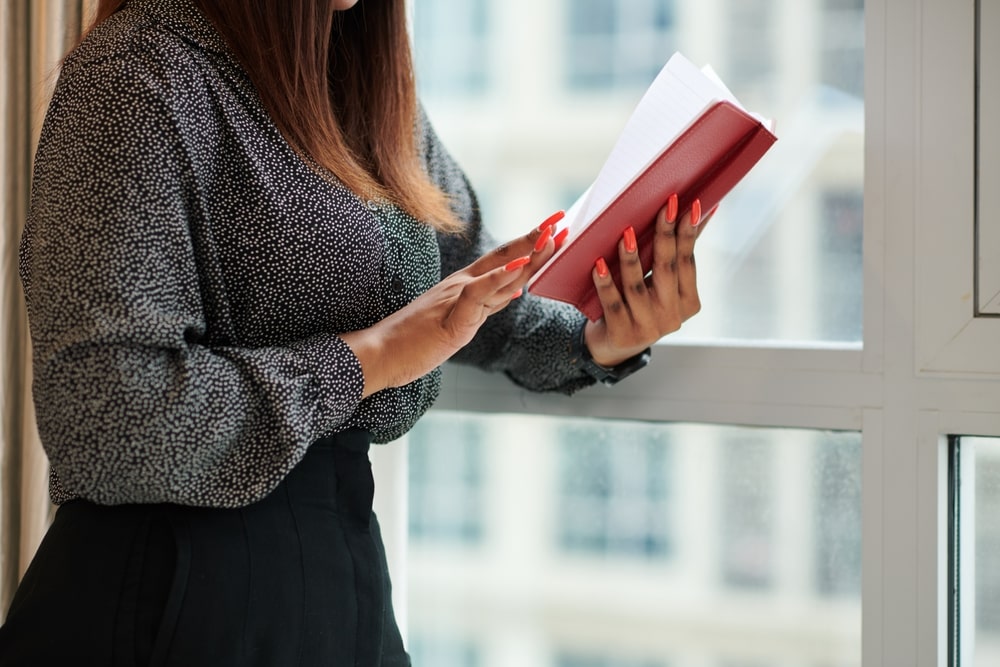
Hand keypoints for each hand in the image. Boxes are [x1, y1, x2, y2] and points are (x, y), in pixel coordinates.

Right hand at [341, 212, 563, 396]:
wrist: (379, 354)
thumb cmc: (413, 341)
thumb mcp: (458, 321)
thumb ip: (484, 305)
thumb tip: (512, 292)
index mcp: (463, 288)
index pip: (503, 261)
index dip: (530, 246)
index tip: (553, 230)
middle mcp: (461, 286)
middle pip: (505, 257)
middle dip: (535, 239)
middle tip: (560, 219)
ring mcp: (455, 299)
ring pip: (498, 272)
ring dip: (527, 254)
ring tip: (549, 237)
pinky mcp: (451, 318)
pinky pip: (477, 294)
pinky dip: (498, 279)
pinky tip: (517, 267)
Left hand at [583, 196, 713, 366]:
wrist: (614, 345)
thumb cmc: (640, 304)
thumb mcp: (663, 284)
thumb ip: (679, 253)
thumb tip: (702, 209)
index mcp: (688, 302)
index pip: (687, 262)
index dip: (689, 233)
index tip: (690, 205)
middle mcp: (672, 317)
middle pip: (667, 270)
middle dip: (666, 236)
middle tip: (664, 207)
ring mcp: (648, 328)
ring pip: (637, 287)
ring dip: (632, 259)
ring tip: (627, 234)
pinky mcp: (623, 335)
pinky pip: (613, 304)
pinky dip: (606, 284)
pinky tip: (599, 265)